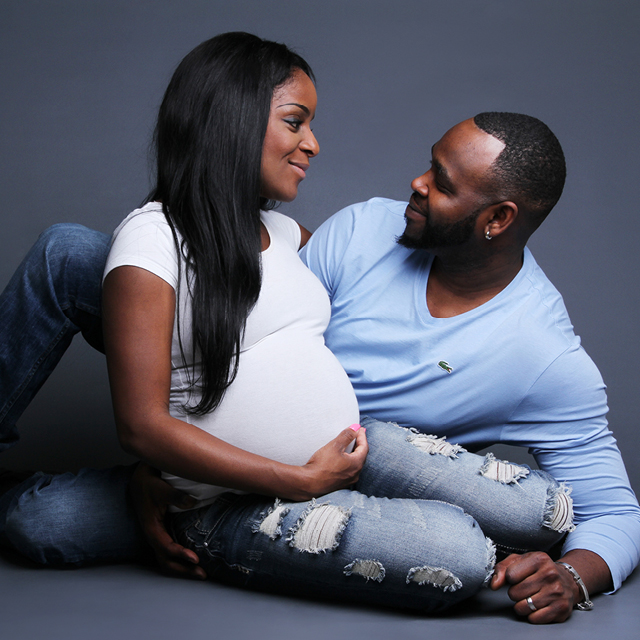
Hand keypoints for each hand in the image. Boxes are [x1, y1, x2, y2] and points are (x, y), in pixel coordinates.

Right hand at [129, 463, 206, 579]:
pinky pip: (169, 552)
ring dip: (182, 568)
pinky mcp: (162, 533)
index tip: (195, 559)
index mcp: (151, 528)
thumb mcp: (161, 487)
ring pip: (167, 559)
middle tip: (202, 574)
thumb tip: (192, 502)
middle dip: (183, 570)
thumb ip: (176, 495)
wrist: (140, 480)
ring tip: (199, 572)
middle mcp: (153, 536)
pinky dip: (180, 559)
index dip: (180, 555)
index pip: (166, 548)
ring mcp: (157, 536)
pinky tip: (193, 560)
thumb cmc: (149, 483)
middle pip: (166, 561)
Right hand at [298, 424, 368, 499]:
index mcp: (356, 464)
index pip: (364, 447)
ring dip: (353, 453)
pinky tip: (341, 459)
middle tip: (357, 435)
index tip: (360, 428)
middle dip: (359, 444)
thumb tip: (355, 428)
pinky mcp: (340, 484)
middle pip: (361, 456)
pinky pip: (347, 470)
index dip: (362, 436)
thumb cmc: (322, 465)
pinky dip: (347, 461)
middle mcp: (355, 474)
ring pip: (354, 464)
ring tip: (350, 445)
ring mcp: (348, 481)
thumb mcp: (334, 446)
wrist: (309, 483)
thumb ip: (346, 436)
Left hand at [490, 552, 578, 622]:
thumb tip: (493, 584)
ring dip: (521, 605)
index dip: (509, 579)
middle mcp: (550, 574)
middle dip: (514, 593)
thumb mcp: (520, 560)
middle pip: (515, 593)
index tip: (517, 577)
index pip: (510, 575)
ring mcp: (557, 592)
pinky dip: (532, 615)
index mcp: (539, 559)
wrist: (567, 580)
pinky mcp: (561, 609)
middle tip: (523, 589)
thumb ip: (502, 568)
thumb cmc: (538, 569)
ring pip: (523, 607)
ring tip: (529, 597)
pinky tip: (537, 607)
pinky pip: (535, 618)